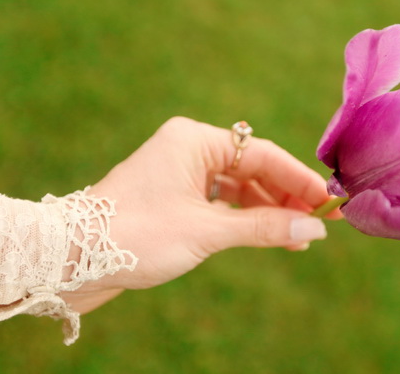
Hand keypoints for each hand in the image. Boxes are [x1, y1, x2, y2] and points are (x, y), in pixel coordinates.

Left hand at [61, 117, 341, 312]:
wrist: (70, 259)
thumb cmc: (135, 236)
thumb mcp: (207, 231)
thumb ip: (263, 227)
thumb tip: (313, 229)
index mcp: (194, 140)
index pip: (262, 154)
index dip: (298, 179)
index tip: (328, 202)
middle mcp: (188, 148)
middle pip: (252, 168)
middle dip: (284, 196)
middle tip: (317, 223)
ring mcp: (179, 172)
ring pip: (237, 186)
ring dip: (266, 210)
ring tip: (297, 237)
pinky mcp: (173, 195)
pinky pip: (220, 200)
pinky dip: (243, 217)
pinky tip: (266, 235)